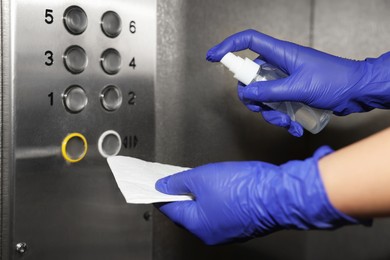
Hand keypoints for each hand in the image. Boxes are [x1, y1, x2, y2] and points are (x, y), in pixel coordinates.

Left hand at [155, 146, 365, 244]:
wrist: (279, 194)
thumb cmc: (243, 188)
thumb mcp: (203, 177)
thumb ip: (179, 182)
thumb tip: (163, 186)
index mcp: (198, 225)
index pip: (171, 209)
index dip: (162, 193)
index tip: (155, 184)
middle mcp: (211, 233)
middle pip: (187, 211)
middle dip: (182, 193)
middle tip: (178, 176)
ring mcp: (228, 230)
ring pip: (205, 211)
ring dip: (200, 196)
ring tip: (200, 177)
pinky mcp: (241, 224)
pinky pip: (221, 211)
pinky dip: (215, 200)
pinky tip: (219, 186)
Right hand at [207, 30, 389, 133]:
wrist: (357, 92)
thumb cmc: (335, 81)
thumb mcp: (299, 87)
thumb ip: (270, 91)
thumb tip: (246, 93)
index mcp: (280, 54)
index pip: (248, 41)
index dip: (228, 46)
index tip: (213, 58)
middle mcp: (279, 66)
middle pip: (250, 78)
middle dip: (253, 99)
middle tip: (263, 109)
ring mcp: (284, 80)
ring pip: (262, 97)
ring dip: (270, 114)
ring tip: (286, 122)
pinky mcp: (290, 94)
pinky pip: (275, 106)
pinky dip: (281, 118)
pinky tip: (293, 126)